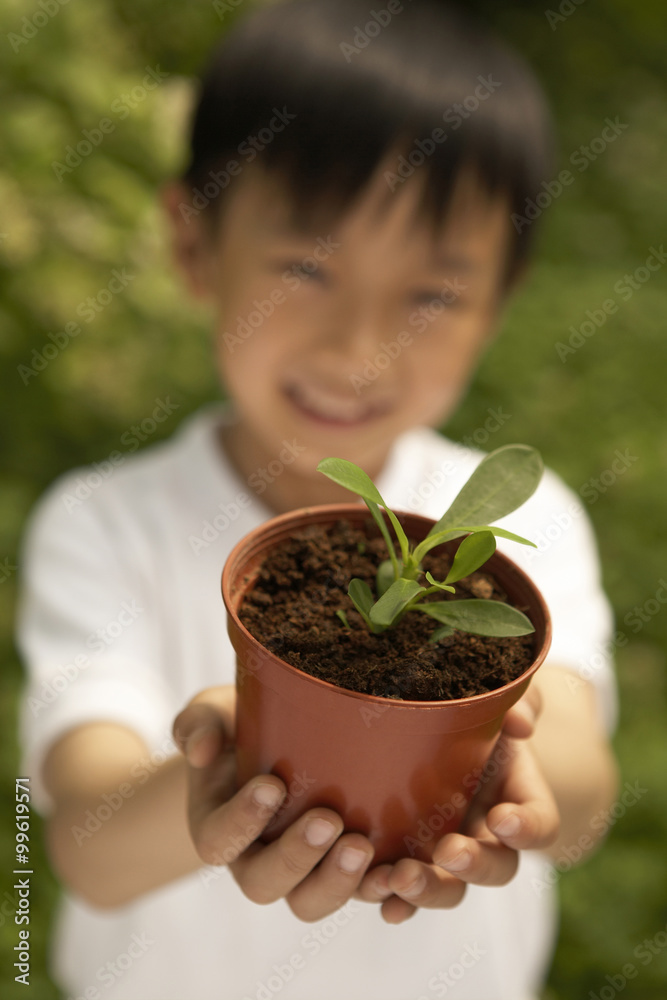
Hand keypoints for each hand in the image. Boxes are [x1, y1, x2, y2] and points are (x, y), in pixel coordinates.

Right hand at [173, 686, 374, 920]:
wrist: (277, 741)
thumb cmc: (240, 724)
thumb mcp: (213, 713)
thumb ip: (200, 723)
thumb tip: (200, 749)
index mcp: (218, 828)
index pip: (218, 841)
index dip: (242, 821)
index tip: (271, 785)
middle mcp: (254, 860)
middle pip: (265, 884)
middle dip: (297, 857)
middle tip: (328, 820)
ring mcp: (300, 872)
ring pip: (310, 902)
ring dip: (337, 882)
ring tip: (364, 846)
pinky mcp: (341, 872)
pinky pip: (357, 897)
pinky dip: (379, 892)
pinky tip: (399, 873)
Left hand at [357, 684, 559, 922]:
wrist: (440, 731)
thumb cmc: (478, 714)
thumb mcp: (502, 700)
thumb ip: (519, 703)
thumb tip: (519, 722)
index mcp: (519, 798)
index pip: (540, 824)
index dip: (527, 828)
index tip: (503, 817)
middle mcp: (490, 836)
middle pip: (497, 869)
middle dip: (474, 865)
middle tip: (449, 851)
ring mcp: (452, 854)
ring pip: (451, 890)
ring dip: (429, 890)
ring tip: (401, 878)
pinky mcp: (412, 860)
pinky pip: (408, 894)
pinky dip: (397, 904)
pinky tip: (383, 904)